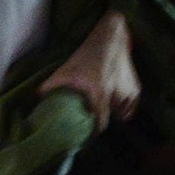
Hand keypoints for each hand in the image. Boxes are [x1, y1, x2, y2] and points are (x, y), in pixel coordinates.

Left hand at [38, 11, 138, 132]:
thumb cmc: (87, 55)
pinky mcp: (136, 88)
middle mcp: (118, 95)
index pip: (101, 122)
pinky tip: (113, 105)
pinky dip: (123, 109)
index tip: (86, 135)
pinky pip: (130, 107)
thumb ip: (51, 84)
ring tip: (101, 108)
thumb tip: (38, 97)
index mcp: (100, 93)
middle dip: (100, 120)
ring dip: (112, 114)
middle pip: (109, 118)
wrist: (110, 38)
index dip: (94, 132)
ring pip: (121, 114)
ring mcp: (129, 92)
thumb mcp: (67, 70)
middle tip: (89, 119)